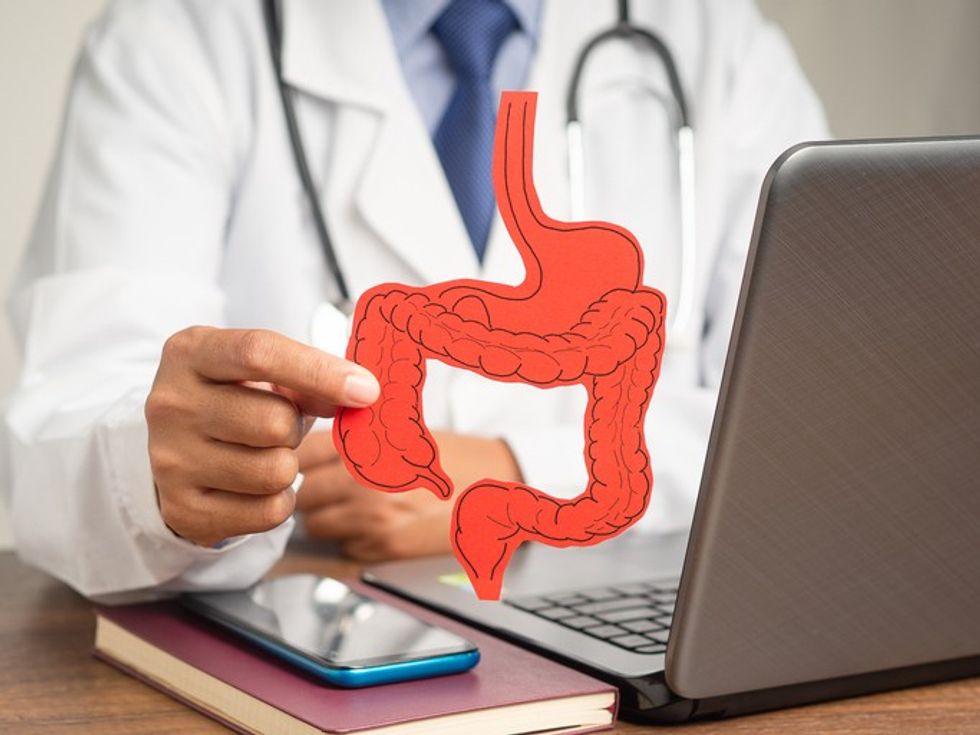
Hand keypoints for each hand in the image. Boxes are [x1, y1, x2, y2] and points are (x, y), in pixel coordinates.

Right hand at [145, 327, 379, 546]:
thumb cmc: (234, 399)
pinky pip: (268, 512)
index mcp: (190, 352)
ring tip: (264, 453)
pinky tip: (256, 486)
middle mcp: (170, 403)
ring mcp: (170, 459)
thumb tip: (359, 394)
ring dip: (288, 465)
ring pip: (275, 471)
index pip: (259, 353)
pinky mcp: (182, 509)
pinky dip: (278, 501)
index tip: (366, 390)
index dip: (320, 372)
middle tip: (281, 426)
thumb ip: (308, 378)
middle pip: (274, 421)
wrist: (175, 449)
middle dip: (295, 427)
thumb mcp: (262, 373)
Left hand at [295, 430, 522, 560]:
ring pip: (316, 525)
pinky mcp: (386, 547)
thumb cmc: (455, 456)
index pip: (303, 453)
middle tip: (325, 487)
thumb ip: (356, 431)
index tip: (303, 461)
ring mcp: (373, 516)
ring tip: (348, 508)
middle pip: (303, 492)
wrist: (498, 485)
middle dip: (309, 491)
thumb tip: (308, 436)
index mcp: (369, 443)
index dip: (299, 458)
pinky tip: (373, 526)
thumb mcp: (405, 428)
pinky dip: (350, 540)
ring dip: (326, 518)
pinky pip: (343, 548)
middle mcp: (365, 480)